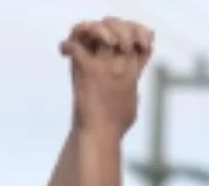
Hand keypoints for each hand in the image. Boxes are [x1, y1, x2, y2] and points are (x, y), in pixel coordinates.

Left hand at [61, 17, 153, 135]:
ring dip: (92, 30)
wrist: (100, 135)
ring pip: (103, 29)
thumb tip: (133, 91)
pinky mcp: (88, 71)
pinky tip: (64, 53)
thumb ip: (132, 90)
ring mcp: (106, 66)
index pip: (144, 37)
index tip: (120, 42)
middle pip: (124, 27)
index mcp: (133, 71)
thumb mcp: (131, 103)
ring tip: (84, 41)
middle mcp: (122, 65)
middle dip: (112, 26)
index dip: (135, 32)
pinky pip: (76, 46)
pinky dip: (67, 46)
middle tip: (99, 39)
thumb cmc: (114, 126)